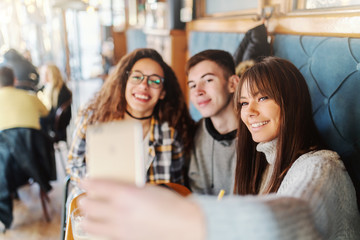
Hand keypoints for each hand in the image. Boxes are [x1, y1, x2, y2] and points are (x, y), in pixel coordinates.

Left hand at [79, 179, 205, 239]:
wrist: (182, 225)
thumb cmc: (170, 206)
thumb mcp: (147, 189)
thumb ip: (127, 188)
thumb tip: (113, 188)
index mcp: (126, 194)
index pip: (97, 186)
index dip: (87, 182)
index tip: (83, 181)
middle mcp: (119, 211)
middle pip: (88, 205)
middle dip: (84, 199)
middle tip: (86, 197)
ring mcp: (119, 229)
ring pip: (89, 224)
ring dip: (86, 217)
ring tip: (89, 214)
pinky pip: (102, 235)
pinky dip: (98, 230)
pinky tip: (102, 226)